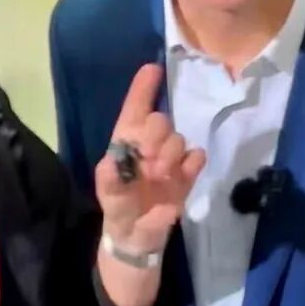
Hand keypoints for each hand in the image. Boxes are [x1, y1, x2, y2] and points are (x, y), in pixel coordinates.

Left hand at [94, 63, 204, 256]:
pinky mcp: (187, 176)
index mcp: (126, 141)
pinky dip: (192, 162)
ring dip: (170, 154)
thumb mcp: (108, 194)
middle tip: (149, 159)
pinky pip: (196, 157)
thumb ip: (109, 178)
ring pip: (179, 138)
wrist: (137, 237)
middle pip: (160, 120)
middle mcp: (150, 144)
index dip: (143, 88)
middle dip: (156, 134)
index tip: (152, 68)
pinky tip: (183, 173)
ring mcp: (170, 159)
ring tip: (159, 176)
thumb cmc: (118, 206)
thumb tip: (113, 162)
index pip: (135, 108)